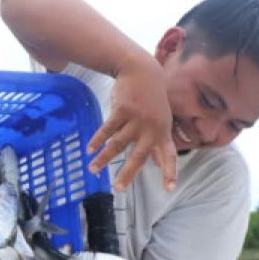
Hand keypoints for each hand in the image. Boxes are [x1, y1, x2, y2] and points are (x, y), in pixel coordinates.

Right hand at [87, 55, 176, 191]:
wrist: (142, 71)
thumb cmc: (152, 97)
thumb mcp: (161, 119)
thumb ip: (158, 141)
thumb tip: (157, 162)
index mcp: (162, 132)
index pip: (169, 155)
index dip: (169, 172)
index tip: (169, 189)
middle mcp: (150, 128)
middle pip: (138, 155)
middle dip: (127, 174)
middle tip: (118, 189)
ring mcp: (136, 119)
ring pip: (117, 144)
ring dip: (103, 158)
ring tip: (93, 170)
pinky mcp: (122, 110)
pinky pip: (107, 129)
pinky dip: (97, 140)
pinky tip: (89, 149)